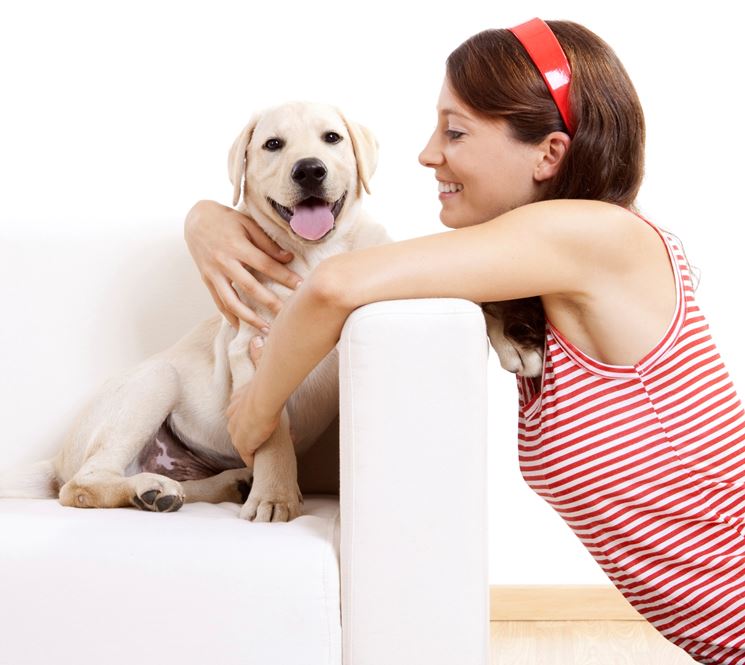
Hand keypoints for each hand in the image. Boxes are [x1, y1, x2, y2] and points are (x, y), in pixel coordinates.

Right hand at [184, 199, 303, 329]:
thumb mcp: (248, 224)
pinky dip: (229, 316)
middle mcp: (224, 262)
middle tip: (287, 314)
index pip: (266, 265)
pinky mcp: (206, 280)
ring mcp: (213, 273)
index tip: (300, 286)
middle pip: (250, 287)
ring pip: (231, 301)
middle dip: (270, 302)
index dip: (284, 276)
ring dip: (249, 318)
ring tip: (265, 329)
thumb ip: (267, 243)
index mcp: (237, 246)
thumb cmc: (225, 220)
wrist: (195, 219)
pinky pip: (218, 302)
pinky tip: (240, 326)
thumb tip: (288, 258)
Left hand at [226, 335, 280, 462]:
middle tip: (264, 436)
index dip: (249, 418)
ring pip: (243, 443)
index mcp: (235, 401)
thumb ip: (259, 355)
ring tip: (264, 448)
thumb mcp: (259, 368)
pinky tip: (259, 461)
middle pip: (238, 430)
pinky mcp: (243, 445)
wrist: (263, 399)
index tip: (259, 420)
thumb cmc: (264, 384)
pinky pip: (247, 456)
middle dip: (250, 434)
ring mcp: (236, 432)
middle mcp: (232, 417)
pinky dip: (253, 458)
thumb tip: (258, 338)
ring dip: (253, 446)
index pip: (239, 414)